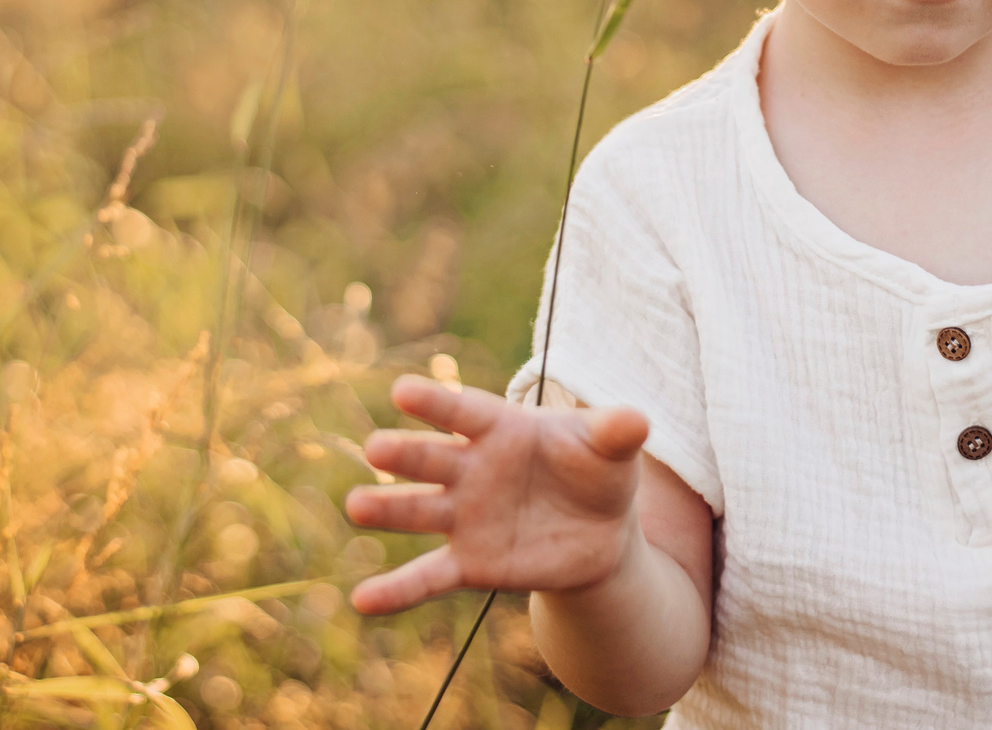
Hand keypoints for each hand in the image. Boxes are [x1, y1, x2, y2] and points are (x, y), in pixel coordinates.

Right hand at [346, 376, 649, 615]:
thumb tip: (637, 420)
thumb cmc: (597, 470)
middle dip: (406, 452)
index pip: (465, 410)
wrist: (599, 531)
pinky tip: (363, 601)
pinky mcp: (470, 562)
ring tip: (355, 506)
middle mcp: (472, 468)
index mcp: (502, 428)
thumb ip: (615, 433)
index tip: (402, 390)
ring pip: (419, 510)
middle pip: (433, 457)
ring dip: (387, 508)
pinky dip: (397, 590)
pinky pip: (428, 576)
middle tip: (376, 447)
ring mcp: (465, 516)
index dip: (437, 402)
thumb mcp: (611, 449)